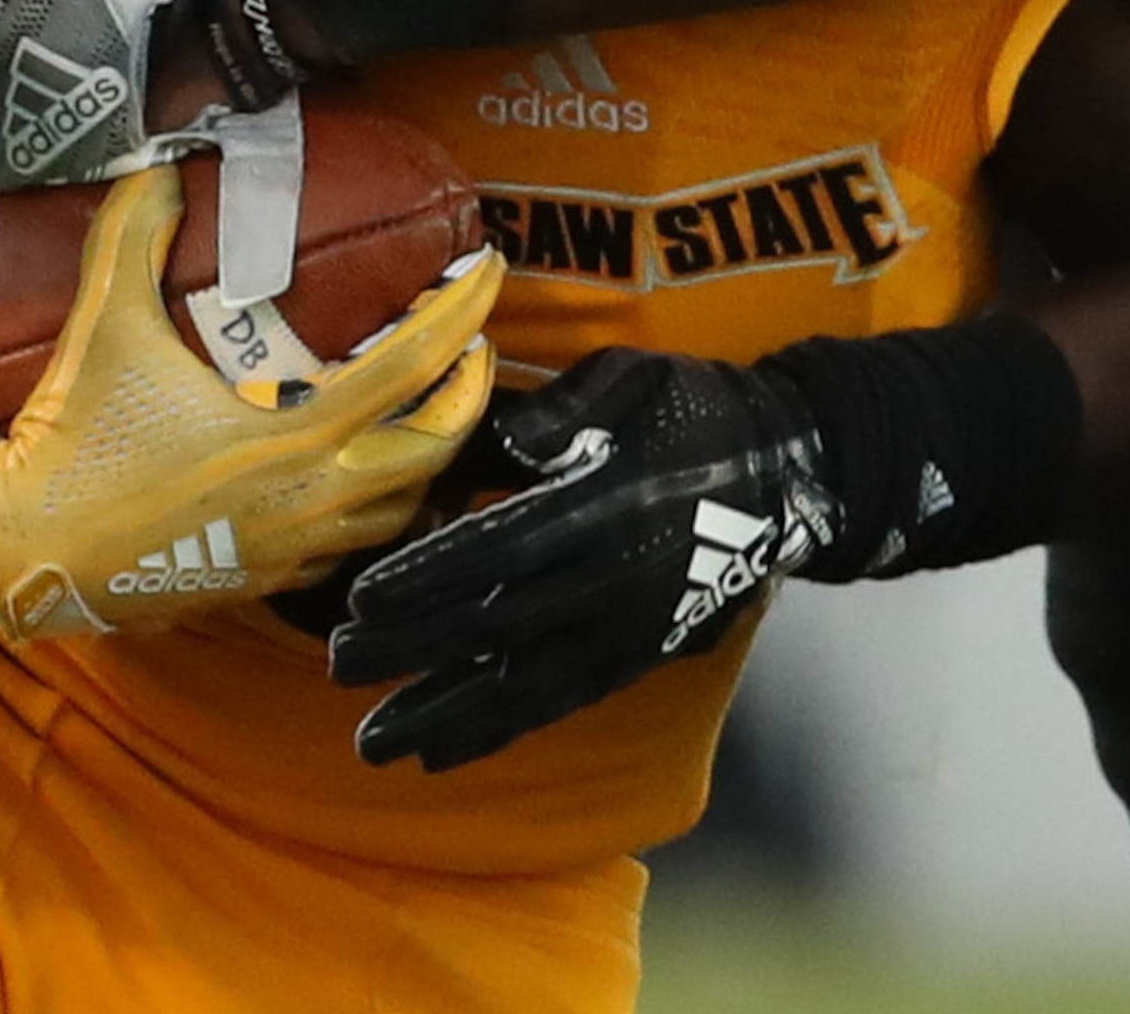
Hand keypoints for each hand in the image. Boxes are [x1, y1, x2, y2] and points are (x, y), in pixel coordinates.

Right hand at [0, 165, 500, 641]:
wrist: (27, 550)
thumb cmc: (77, 438)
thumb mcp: (106, 322)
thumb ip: (134, 233)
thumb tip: (159, 163)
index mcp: (290, 437)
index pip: (407, 369)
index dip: (458, 314)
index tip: (485, 268)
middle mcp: (310, 499)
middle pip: (433, 451)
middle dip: (468, 394)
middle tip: (472, 343)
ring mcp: (294, 549)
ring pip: (401, 506)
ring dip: (429, 450)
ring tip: (427, 397)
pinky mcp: (268, 578)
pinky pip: (355, 541)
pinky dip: (380, 499)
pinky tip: (361, 464)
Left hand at [326, 346, 837, 769]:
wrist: (790, 470)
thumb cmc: (696, 408)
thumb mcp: (633, 377)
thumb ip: (562, 408)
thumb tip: (504, 442)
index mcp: (603, 505)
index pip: (500, 549)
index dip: (430, 576)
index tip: (363, 596)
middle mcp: (609, 580)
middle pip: (494, 625)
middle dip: (412, 650)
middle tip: (339, 664)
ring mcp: (625, 628)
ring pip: (521, 685)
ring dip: (443, 714)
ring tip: (372, 744)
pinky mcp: (637, 657)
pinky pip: (560, 704)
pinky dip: (499, 730)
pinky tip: (444, 751)